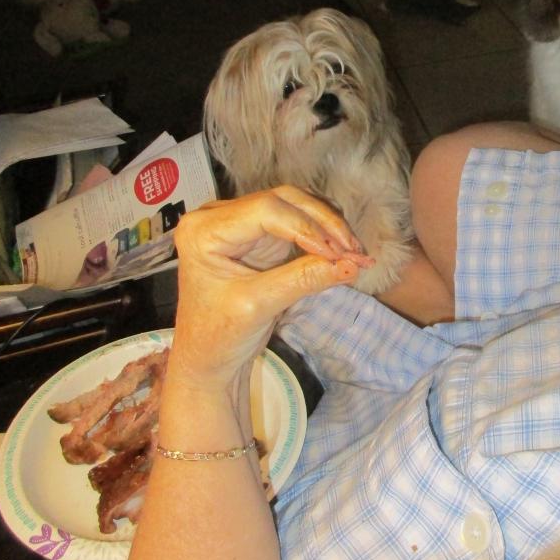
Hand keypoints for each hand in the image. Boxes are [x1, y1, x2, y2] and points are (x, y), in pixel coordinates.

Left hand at [170, 186, 372, 390]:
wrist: (207, 358)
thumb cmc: (218, 336)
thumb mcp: (258, 307)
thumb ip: (302, 280)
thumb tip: (350, 265)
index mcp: (204, 230)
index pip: (265, 210)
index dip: (307, 227)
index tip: (337, 253)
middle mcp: (219, 217)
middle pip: (284, 201)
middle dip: (324, 224)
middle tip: (355, 252)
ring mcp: (240, 222)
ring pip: (296, 206)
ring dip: (328, 227)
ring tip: (355, 254)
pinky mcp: (259, 234)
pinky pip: (298, 222)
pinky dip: (322, 235)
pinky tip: (344, 253)